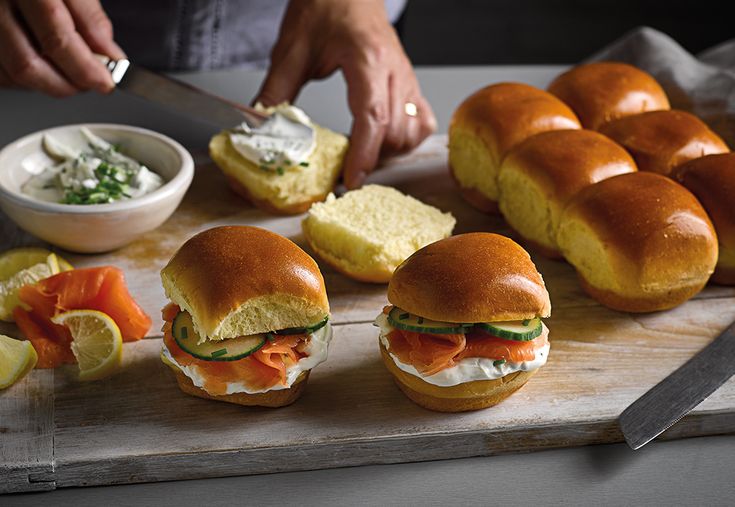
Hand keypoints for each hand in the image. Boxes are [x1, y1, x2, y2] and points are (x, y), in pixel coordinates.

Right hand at [0, 0, 124, 96]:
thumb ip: (90, 18)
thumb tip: (108, 56)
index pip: (55, 39)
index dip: (85, 68)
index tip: (106, 80)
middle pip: (27, 64)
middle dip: (67, 84)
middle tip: (91, 83)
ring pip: (12, 73)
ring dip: (48, 84)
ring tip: (72, 76)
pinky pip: (1, 72)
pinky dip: (27, 80)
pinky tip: (46, 68)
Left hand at [256, 0, 435, 188]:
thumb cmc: (326, 5)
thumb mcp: (292, 46)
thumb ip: (276, 88)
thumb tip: (261, 125)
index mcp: (367, 60)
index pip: (373, 118)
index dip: (364, 154)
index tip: (350, 180)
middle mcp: (394, 71)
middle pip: (395, 131)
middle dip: (372, 156)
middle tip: (345, 165)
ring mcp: (406, 77)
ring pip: (412, 130)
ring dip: (390, 148)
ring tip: (363, 150)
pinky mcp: (410, 81)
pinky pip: (423, 120)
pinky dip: (408, 136)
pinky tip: (386, 138)